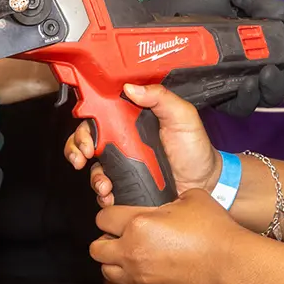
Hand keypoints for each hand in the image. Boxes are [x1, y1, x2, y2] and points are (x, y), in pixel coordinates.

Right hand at [65, 83, 218, 203]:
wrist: (206, 183)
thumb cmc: (195, 149)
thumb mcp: (182, 116)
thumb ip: (160, 97)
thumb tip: (131, 87)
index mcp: (132, 120)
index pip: (99, 116)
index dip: (86, 124)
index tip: (88, 137)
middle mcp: (123, 141)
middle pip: (87, 141)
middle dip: (77, 149)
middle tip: (83, 157)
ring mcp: (124, 165)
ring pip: (94, 168)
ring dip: (92, 177)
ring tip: (104, 185)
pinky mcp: (127, 186)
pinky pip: (106, 190)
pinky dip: (103, 194)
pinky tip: (111, 196)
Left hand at [90, 190, 244, 283]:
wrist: (231, 263)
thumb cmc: (214, 230)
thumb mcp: (191, 198)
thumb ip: (168, 198)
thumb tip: (164, 203)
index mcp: (138, 223)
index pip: (102, 217)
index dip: (109, 215)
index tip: (118, 216)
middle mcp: (132, 251)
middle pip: (96, 248)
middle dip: (105, 240)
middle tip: (121, 236)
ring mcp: (140, 276)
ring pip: (107, 272)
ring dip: (115, 262)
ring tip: (131, 255)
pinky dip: (132, 280)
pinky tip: (146, 271)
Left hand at [140, 0, 283, 113]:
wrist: (149, 23)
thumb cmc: (187, 3)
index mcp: (260, 33)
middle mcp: (253, 60)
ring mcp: (237, 80)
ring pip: (272, 92)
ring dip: (279, 83)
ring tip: (273, 69)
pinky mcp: (218, 97)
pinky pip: (243, 105)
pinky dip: (251, 97)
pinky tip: (251, 82)